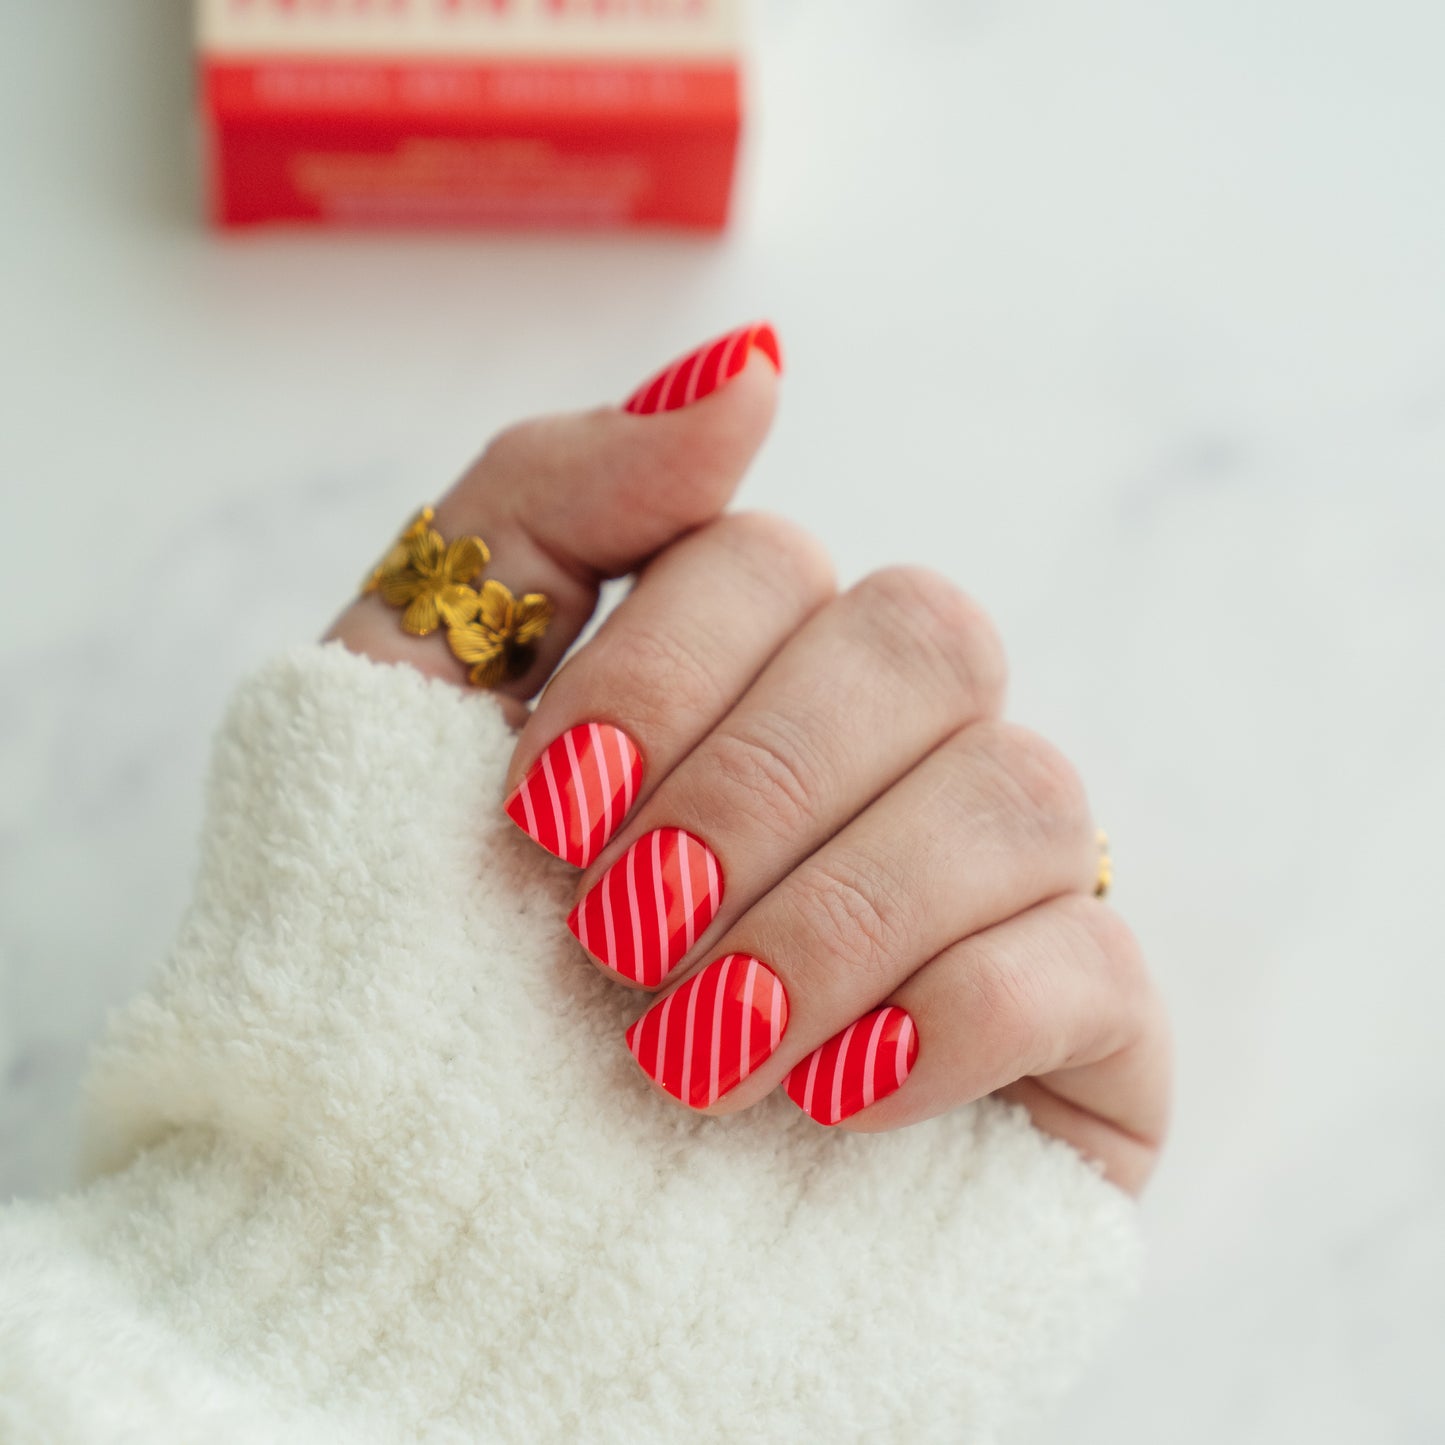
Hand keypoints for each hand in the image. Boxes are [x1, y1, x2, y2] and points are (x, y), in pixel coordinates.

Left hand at [329, 324, 1169, 1193]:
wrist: (423, 1239)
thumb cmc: (405, 962)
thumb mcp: (410, 698)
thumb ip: (548, 501)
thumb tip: (755, 372)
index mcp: (747, 675)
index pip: (775, 557)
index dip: (658, 671)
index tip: (538, 815)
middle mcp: (884, 765)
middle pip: (928, 638)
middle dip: (753, 784)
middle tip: (615, 936)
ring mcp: (987, 901)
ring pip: (1023, 793)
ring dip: (834, 915)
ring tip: (691, 1050)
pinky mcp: (1068, 1047)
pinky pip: (1094, 967)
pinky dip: (951, 1017)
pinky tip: (829, 1097)